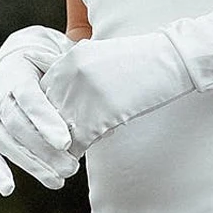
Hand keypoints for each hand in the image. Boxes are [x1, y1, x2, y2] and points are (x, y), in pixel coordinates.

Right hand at [0, 26, 78, 194]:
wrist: (17, 55)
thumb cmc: (48, 60)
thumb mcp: (61, 58)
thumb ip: (76, 81)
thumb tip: (104, 109)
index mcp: (17, 70)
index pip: (29, 98)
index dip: (45, 120)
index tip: (66, 141)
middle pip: (16, 125)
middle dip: (43, 150)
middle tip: (72, 168)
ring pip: (3, 141)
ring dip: (30, 164)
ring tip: (58, 180)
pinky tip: (8, 189)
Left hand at [39, 31, 192, 155]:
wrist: (170, 59)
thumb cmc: (138, 60)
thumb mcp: (99, 56)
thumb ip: (76, 73)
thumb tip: (59, 100)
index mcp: (70, 57)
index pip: (42, 91)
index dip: (47, 111)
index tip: (52, 125)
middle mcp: (71, 73)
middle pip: (47, 111)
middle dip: (50, 131)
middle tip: (55, 146)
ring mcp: (84, 93)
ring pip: (59, 129)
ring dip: (63, 145)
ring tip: (68, 155)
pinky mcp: (100, 112)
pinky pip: (78, 140)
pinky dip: (79, 150)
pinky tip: (86, 152)